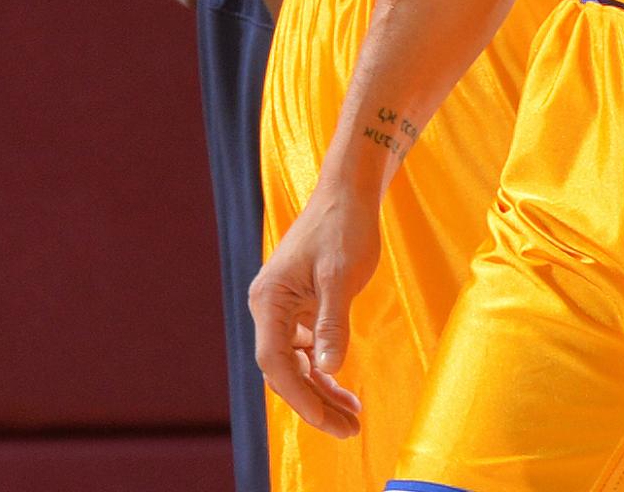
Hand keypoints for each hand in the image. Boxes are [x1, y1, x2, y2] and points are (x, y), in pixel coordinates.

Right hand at [251, 165, 379, 437]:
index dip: (300, 396)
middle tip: (350, 430)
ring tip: (353, 419)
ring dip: (322, 392)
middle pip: (285, 370)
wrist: (350, 193)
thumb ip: (333, 322)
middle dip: (315, 403)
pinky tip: (346, 391)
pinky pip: (307, 350)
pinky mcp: (301, 308)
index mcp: (269, 301)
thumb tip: (328, 368)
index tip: (328, 420)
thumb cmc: (345, 227)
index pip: (276, 363)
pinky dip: (326, 371)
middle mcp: (269, 309)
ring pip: (297, 364)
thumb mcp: (342, 275)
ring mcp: (284, 310)